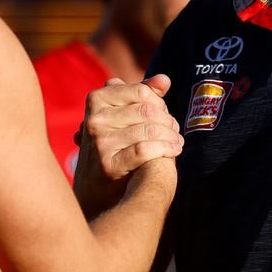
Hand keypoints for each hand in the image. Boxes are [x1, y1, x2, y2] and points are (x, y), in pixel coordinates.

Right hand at [73, 76, 182, 216]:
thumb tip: (165, 80)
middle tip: (175, 130)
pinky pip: (145, 150)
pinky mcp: (108, 164)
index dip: (160, 103)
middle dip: (168, 121)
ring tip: (177, 142)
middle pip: (147, 111)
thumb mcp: (121, 115)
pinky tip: (173, 152)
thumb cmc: (114, 145)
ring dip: (171, 136)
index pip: (141, 90)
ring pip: (149, 130)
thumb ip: (143, 94)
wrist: (95, 191)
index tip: (166, 115)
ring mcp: (99, 142)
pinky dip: (165, 149)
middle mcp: (94, 119)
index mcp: (96, 99)